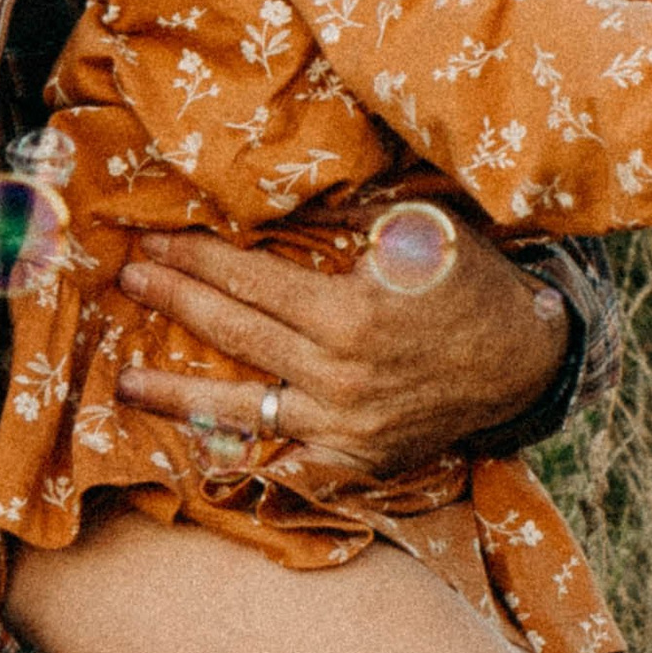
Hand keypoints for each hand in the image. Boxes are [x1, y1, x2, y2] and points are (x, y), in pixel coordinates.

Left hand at [108, 218, 570, 482]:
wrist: (527, 360)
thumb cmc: (472, 284)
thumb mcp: (422, 233)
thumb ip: (356, 218)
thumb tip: (290, 192)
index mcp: (349, 314)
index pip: (250, 281)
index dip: (195, 259)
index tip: (153, 241)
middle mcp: (338, 377)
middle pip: (235, 334)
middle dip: (174, 302)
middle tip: (126, 279)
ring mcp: (344, 427)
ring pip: (243, 408)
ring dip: (177, 394)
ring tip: (124, 383)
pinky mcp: (356, 460)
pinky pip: (287, 458)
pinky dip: (243, 453)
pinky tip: (200, 445)